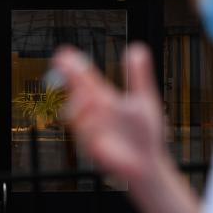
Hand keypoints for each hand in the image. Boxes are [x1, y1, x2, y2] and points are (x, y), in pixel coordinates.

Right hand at [53, 43, 167, 186]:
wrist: (149, 164)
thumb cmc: (145, 135)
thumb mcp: (145, 99)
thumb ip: (139, 75)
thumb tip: (136, 49)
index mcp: (104, 100)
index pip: (84, 79)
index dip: (73, 66)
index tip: (63, 53)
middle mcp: (94, 115)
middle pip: (76, 92)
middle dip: (70, 78)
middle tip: (65, 63)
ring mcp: (91, 132)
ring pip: (76, 115)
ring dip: (81, 103)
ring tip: (93, 96)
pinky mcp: (94, 150)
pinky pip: (86, 136)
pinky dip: (90, 128)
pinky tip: (99, 119)